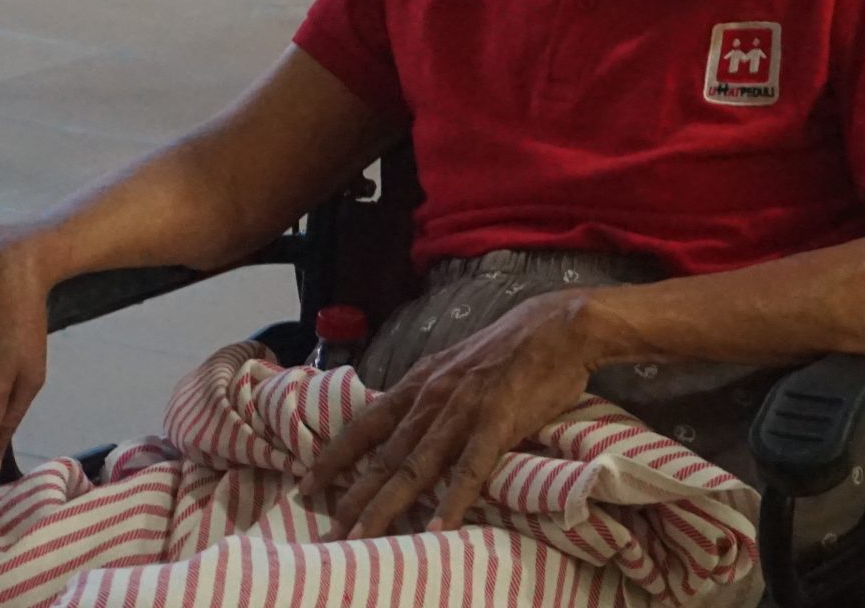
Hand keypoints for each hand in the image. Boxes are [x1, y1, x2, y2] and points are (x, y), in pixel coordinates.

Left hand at [304, 292, 598, 537]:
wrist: (557, 326)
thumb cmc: (508, 348)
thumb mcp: (454, 364)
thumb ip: (429, 395)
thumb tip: (404, 425)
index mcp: (420, 383)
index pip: (365, 424)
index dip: (335, 456)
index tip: (307, 484)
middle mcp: (432, 398)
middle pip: (384, 456)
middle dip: (352, 497)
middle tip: (328, 533)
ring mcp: (463, 410)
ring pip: (416, 466)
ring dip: (387, 506)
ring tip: (364, 538)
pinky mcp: (498, 422)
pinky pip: (471, 467)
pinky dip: (453, 499)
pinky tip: (438, 528)